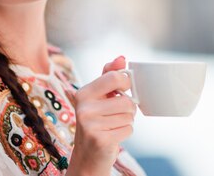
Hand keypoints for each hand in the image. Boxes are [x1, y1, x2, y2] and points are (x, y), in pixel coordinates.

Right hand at [66, 56, 135, 175]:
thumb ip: (109, 75)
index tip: (123, 90)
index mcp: (83, 93)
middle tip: (118, 112)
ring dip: (126, 121)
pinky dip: (125, 133)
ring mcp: (90, 124)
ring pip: (129, 115)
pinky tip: (113, 135)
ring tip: (113, 125)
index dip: (126, 83)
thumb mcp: (99, 96)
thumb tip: (121, 58)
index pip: (115, 77)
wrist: (87, 156)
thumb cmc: (97, 121)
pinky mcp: (100, 139)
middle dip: (128, 107)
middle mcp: (84, 107)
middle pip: (126, 100)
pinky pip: (128, 129)